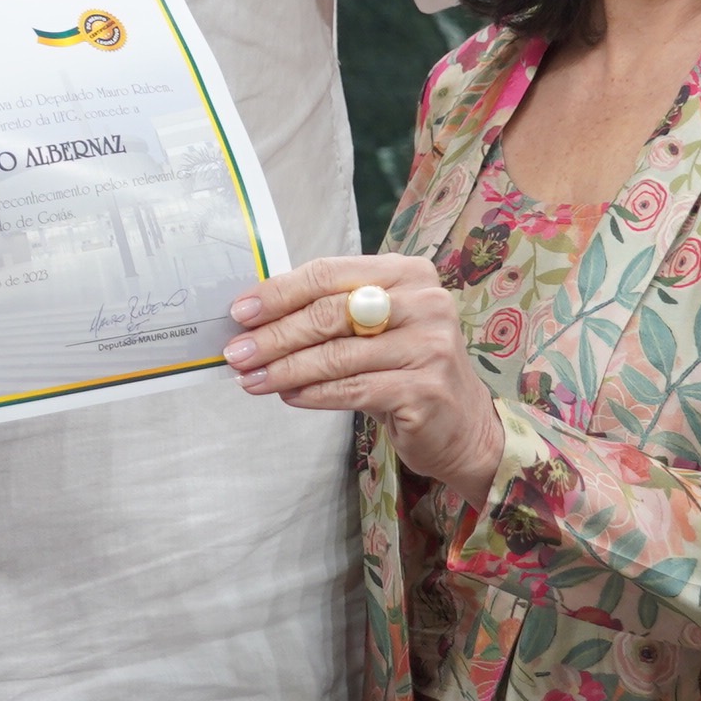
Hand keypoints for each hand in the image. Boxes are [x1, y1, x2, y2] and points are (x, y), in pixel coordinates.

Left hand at [225, 257, 504, 501]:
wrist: (464, 427)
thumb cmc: (407, 369)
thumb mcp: (377, 327)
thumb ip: (333, 312)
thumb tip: (258, 316)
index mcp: (407, 273)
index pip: (328, 273)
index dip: (279, 292)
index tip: (240, 312)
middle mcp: (424, 302)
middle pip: (329, 313)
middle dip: (274, 335)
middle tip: (236, 352)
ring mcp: (429, 346)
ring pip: (336, 355)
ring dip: (284, 369)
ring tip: (250, 379)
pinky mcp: (424, 390)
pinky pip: (352, 389)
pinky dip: (313, 394)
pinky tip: (288, 396)